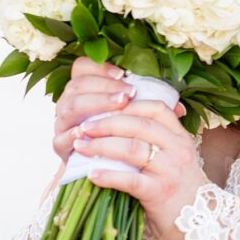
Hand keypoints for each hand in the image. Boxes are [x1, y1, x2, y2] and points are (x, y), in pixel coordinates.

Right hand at [52, 57, 185, 164]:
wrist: (108, 172)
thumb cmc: (125, 139)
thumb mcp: (136, 119)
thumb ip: (151, 106)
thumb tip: (180, 109)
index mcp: (85, 89)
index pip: (83, 67)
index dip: (101, 68)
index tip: (123, 75)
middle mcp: (69, 103)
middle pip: (77, 84)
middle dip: (104, 87)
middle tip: (127, 95)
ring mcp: (62, 124)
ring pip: (70, 106)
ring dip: (95, 104)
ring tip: (117, 107)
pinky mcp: (60, 148)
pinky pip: (62, 138)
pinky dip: (75, 134)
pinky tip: (91, 132)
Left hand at [70, 96, 208, 239]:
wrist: (203, 226)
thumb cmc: (181, 191)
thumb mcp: (176, 159)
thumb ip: (157, 142)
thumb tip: (118, 125)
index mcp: (180, 137)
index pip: (156, 108)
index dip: (129, 105)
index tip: (104, 107)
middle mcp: (178, 149)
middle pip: (139, 125)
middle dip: (107, 123)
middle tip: (84, 127)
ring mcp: (171, 170)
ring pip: (132, 148)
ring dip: (102, 145)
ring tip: (81, 146)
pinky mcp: (161, 193)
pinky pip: (131, 180)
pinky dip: (109, 175)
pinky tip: (92, 175)